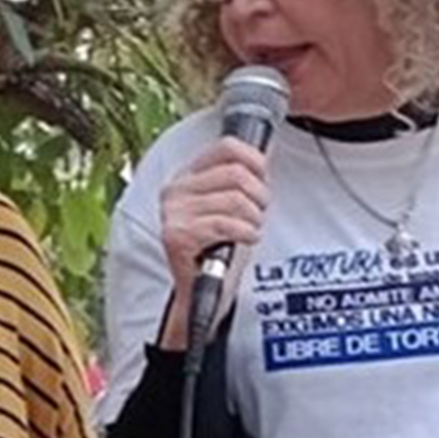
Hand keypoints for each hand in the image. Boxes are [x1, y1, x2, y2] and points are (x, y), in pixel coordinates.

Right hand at [158, 136, 270, 293]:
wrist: (200, 289)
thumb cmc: (217, 247)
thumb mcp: (226, 206)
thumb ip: (237, 180)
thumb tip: (265, 159)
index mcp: (187, 176)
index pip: (226, 148)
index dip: (255, 161)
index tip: (263, 179)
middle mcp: (175, 190)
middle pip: (236, 174)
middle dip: (259, 196)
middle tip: (259, 214)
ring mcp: (173, 212)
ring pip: (235, 200)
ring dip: (254, 218)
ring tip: (250, 229)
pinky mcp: (177, 236)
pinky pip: (225, 224)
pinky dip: (245, 232)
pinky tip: (246, 239)